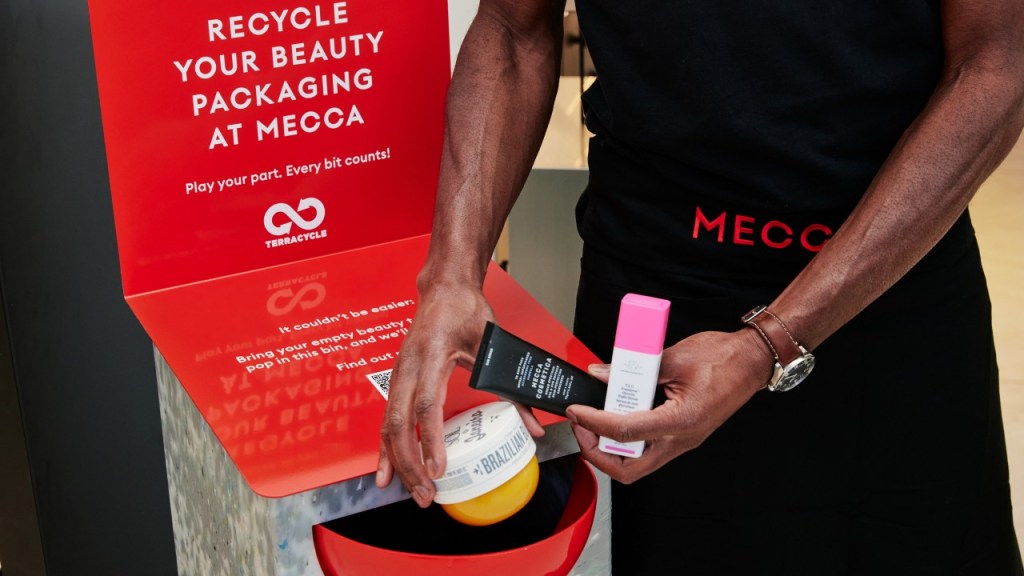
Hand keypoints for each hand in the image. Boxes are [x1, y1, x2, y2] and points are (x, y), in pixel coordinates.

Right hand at [375, 282, 543, 505]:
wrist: (443, 288)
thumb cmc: (466, 310)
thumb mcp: (493, 344)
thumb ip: (511, 387)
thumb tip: (533, 426)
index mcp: (431, 354)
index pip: (427, 403)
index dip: (430, 439)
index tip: (438, 468)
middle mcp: (408, 366)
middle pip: (399, 422)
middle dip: (410, 462)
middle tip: (427, 494)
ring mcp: (398, 374)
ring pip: (388, 425)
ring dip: (398, 462)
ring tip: (412, 491)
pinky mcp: (396, 380)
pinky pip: (387, 419)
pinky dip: (387, 449)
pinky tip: (387, 473)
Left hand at [566, 329, 771, 483]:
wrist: (752, 361)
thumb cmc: (723, 358)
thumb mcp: (673, 357)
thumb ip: (634, 367)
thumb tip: (602, 374)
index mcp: (680, 422)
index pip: (625, 433)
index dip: (593, 424)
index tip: (576, 412)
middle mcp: (681, 439)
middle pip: (629, 470)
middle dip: (598, 454)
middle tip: (583, 427)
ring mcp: (682, 441)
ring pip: (638, 463)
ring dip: (611, 448)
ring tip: (596, 420)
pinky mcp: (681, 435)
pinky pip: (648, 447)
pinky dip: (627, 436)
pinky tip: (618, 413)